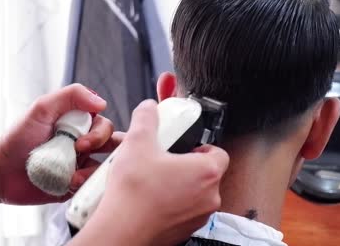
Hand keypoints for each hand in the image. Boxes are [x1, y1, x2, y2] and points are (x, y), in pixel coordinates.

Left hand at [0, 84, 115, 204]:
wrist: (1, 171)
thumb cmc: (19, 137)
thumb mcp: (42, 108)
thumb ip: (71, 96)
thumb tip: (101, 101)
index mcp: (80, 125)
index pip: (105, 126)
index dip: (99, 134)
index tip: (79, 142)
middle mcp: (85, 144)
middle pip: (113, 146)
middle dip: (105, 151)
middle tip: (81, 153)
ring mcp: (82, 166)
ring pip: (106, 169)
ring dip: (94, 172)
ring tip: (73, 177)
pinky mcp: (77, 186)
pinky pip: (93, 187)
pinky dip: (85, 186)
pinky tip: (69, 185)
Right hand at [77, 100, 229, 245]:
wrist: (121, 231)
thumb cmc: (134, 193)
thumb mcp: (137, 142)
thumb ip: (146, 118)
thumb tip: (149, 108)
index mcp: (207, 172)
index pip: (218, 152)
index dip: (200, 145)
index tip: (183, 145)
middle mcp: (209, 197)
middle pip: (205, 173)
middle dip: (185, 164)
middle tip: (163, 159)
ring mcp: (198, 217)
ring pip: (194, 193)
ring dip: (177, 184)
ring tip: (152, 178)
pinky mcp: (183, 231)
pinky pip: (182, 210)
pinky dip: (170, 202)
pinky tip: (148, 197)